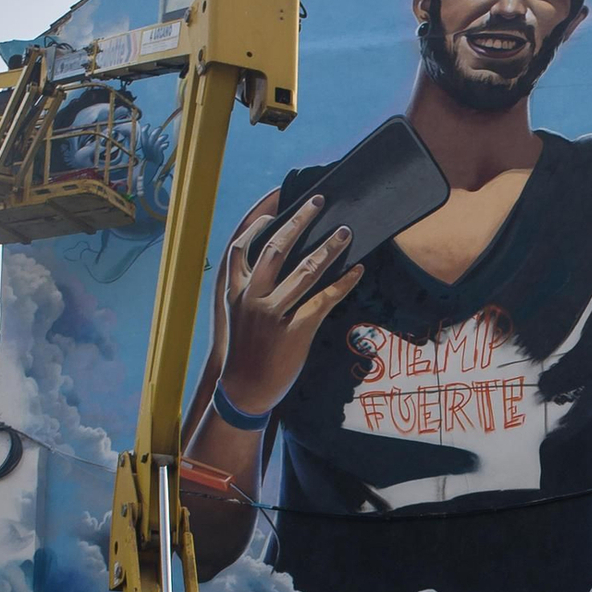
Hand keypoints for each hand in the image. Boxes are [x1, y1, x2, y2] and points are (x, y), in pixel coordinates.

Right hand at [217, 194, 363, 418]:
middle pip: (276, 248)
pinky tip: (356, 271)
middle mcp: (252, 298)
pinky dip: (343, 284)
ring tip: (345, 231)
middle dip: (299, 220)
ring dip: (328, 248)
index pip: (241, 245)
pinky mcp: (296, 331)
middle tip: (318, 201)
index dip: (257, 220)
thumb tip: (272, 263)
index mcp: (234, 291)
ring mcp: (274, 315)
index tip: (276, 201)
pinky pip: (324, 300)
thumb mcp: (237, 315)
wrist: (244, 390)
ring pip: (304, 271)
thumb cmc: (244, 351)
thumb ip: (249, 289)